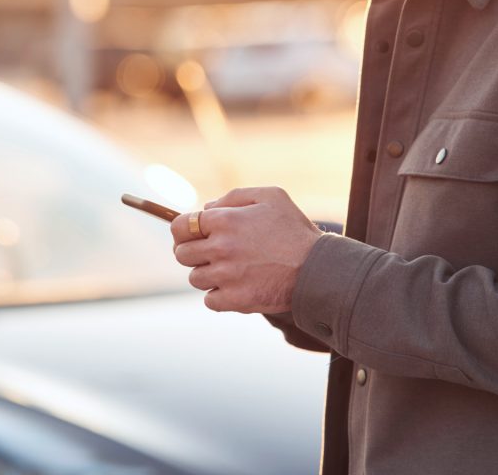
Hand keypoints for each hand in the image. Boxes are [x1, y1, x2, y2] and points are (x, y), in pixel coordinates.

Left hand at [170, 187, 322, 313]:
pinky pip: (209, 300)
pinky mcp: (235, 300)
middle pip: (182, 254)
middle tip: (213, 253)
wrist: (318, 269)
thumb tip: (206, 207)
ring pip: (195, 278)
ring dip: (207, 275)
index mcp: (224, 220)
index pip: (179, 226)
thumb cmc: (295, 229)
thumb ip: (234, 196)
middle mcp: (220, 248)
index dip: (183, 231)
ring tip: (230, 270)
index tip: (193, 236)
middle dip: (193, 253)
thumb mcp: (270, 196)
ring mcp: (226, 276)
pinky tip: (235, 286)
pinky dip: (218, 296)